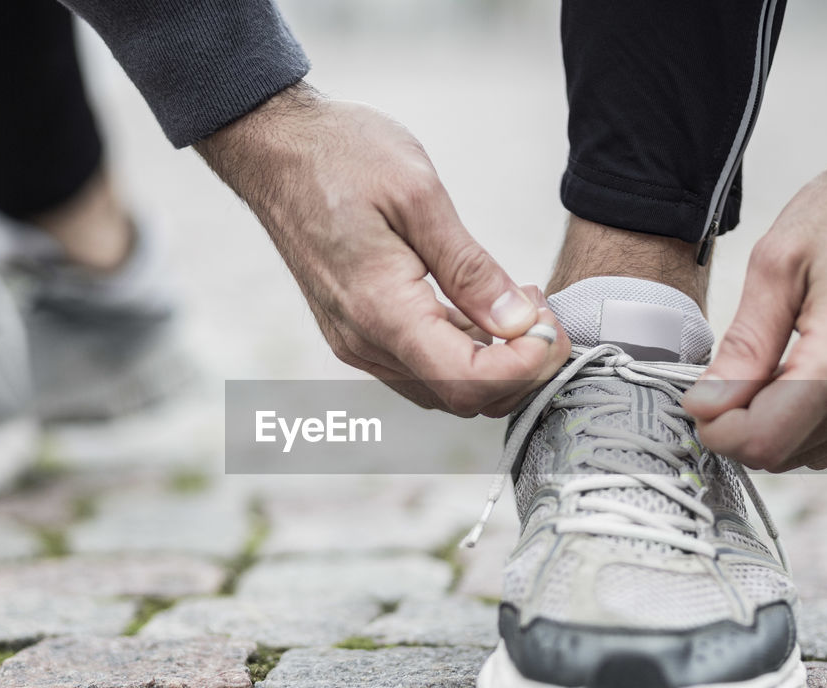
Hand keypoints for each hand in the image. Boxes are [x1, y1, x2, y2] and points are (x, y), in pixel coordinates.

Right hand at [195, 83, 570, 416]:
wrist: (274, 150)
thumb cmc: (340, 157)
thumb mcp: (418, 195)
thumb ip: (471, 268)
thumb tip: (518, 321)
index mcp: (381, 309)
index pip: (467, 380)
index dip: (525, 366)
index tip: (552, 328)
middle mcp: (364, 340)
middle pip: (461, 398)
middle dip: (519, 369)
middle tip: (546, 315)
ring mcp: (356, 341)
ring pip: (443, 388)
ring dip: (495, 363)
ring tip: (522, 306)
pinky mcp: (357, 331)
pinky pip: (422, 365)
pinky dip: (465, 352)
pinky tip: (486, 309)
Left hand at [682, 127, 826, 469]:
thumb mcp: (777, 264)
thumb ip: (742, 346)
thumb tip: (707, 404)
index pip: (765, 441)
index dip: (717, 429)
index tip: (699, 399)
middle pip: (783, 454)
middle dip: (739, 426)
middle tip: (721, 379)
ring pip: (808, 453)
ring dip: (771, 424)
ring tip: (760, 369)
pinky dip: (804, 419)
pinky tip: (793, 373)